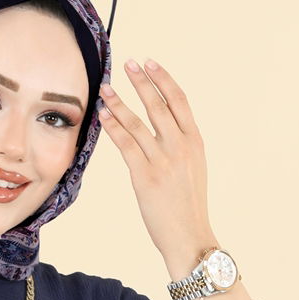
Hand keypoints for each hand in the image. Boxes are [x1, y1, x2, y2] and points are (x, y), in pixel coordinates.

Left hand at [98, 58, 214, 272]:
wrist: (189, 236)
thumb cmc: (187, 207)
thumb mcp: (193, 169)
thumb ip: (181, 147)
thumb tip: (164, 129)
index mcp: (195, 142)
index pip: (179, 101)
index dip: (163, 79)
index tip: (150, 63)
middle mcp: (181, 146)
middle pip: (159, 104)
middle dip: (141, 81)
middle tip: (127, 62)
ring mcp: (164, 160)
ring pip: (139, 122)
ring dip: (120, 102)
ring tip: (106, 87)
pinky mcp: (146, 176)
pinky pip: (127, 145)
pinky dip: (113, 127)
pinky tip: (103, 115)